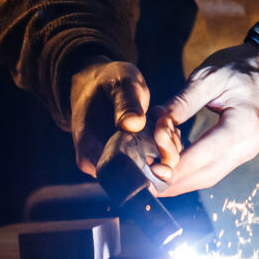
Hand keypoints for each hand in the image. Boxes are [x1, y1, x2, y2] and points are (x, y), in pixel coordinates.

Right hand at [68, 58, 177, 176]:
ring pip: (149, 170)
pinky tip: (164, 127)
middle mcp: (100, 163)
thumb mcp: (119, 84)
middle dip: (164, 153)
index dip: (152, 167)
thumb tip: (134, 124)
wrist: (93, 84)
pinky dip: (163, 147)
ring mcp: (113, 162)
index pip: (124, 175)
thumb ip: (126, 103)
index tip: (165, 138)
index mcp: (91, 148)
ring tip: (164, 121)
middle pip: (141, 177)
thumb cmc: (105, 82)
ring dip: (166, 148)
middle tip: (167, 124)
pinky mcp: (125, 158)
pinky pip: (150, 161)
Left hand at [150, 43, 258, 195]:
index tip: (151, 169)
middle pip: (208, 175)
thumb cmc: (241, 68)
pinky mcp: (242, 153)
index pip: (206, 152)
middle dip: (176, 183)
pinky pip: (215, 169)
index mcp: (244, 122)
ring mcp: (247, 151)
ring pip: (210, 176)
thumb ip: (182, 103)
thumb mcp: (209, 76)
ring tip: (154, 180)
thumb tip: (155, 124)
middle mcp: (249, 144)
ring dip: (182, 181)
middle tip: (147, 184)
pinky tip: (173, 167)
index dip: (177, 165)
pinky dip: (193, 171)